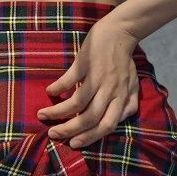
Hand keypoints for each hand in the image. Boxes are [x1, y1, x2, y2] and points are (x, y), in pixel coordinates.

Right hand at [36, 12, 139, 147]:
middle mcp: (110, 90)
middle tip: (53, 135)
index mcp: (121, 98)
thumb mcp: (133, 84)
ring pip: (77, 102)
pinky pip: (69, 79)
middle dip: (69, 130)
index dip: (90, 137)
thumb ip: (130, 104)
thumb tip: (121, 121)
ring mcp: (97, 76)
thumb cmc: (124, 60)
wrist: (119, 32)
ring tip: (43, 116)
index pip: (107, 125)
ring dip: (58, 112)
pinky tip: (50, 92)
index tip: (74, 144)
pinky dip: (58, 88)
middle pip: (89, 118)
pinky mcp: (86, 62)